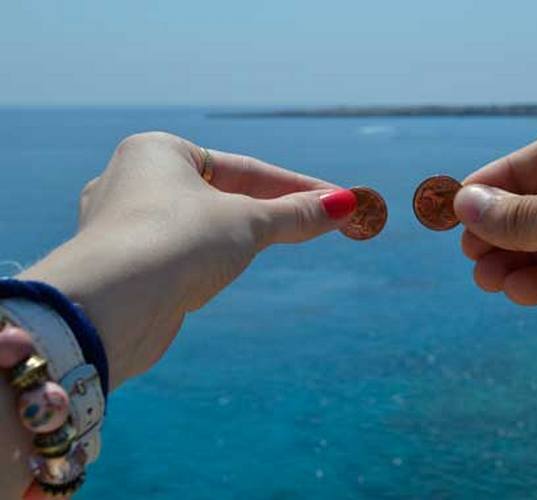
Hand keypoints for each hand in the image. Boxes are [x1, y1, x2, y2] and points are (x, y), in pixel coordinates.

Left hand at [18, 132, 356, 388]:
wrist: (109, 309)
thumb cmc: (177, 243)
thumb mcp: (248, 223)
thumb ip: (294, 214)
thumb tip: (343, 206)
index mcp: (157, 151)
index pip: (245, 169)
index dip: (298, 188)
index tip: (339, 202)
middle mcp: (133, 181)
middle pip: (224, 196)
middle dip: (274, 212)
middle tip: (323, 222)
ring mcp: (126, 226)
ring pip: (202, 228)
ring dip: (243, 238)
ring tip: (279, 242)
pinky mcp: (125, 267)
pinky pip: (182, 256)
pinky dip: (211, 262)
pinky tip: (216, 277)